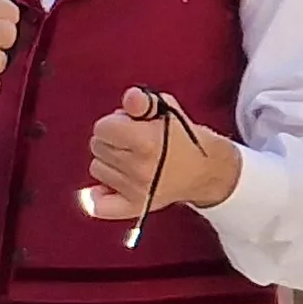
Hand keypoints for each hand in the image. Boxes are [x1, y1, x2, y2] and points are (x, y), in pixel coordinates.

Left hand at [82, 88, 241, 221]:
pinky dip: (99, 195)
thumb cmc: (183, 137)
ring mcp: (137, 190)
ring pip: (96, 168)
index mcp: (146, 142)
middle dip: (112, 140)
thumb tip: (130, 96)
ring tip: (132, 159)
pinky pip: (99, 206)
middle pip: (97, 147)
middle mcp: (140, 168)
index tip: (129, 125)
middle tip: (133, 142)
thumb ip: (142, 101)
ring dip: (109, 162)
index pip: (102, 127)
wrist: (207, 170)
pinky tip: (109, 186)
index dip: (115, 122)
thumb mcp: (166, 111)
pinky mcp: (135, 207)